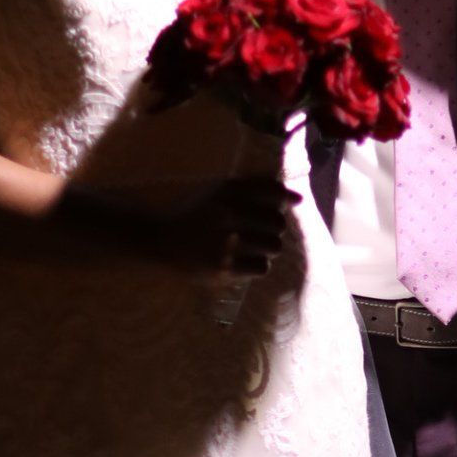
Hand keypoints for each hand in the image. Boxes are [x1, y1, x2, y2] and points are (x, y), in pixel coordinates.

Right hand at [60, 173, 298, 275]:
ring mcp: (225, 243)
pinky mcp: (223, 268)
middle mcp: (227, 215)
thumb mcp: (218, 192)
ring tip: (253, 247)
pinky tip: (244, 262)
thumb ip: (255, 188)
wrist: (158, 239)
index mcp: (227, 193)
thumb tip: (297, 197)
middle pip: (277, 222)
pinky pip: (261, 267)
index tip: (294, 201)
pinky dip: (257, 265)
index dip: (286, 197)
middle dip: (274, 227)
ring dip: (268, 247)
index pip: (271, 191)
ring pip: (273, 246)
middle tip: (261, 231)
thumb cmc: (195, 213)